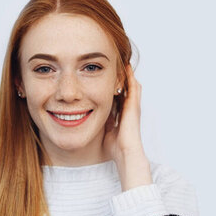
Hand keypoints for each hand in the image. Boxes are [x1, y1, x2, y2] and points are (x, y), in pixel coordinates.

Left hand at [102, 64, 151, 189]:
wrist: (125, 154)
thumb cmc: (113, 147)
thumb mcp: (101, 130)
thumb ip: (96, 122)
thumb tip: (80, 118)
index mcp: (118, 114)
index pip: (113, 96)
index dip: (108, 87)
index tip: (100, 77)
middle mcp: (126, 109)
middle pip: (122, 89)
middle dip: (118, 78)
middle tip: (113, 64)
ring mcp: (132, 107)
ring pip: (130, 86)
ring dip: (126, 75)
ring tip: (121, 62)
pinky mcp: (134, 107)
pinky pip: (134, 88)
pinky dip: (131, 78)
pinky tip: (127, 68)